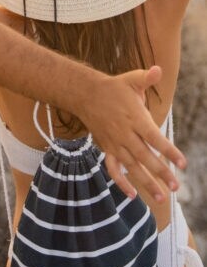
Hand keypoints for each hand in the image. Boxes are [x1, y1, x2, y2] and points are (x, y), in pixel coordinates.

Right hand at [79, 66, 184, 200]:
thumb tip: (158, 69)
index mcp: (134, 117)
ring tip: (162, 197)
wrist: (85, 94)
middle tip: (176, 186)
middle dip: (161, 172)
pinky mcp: (107, 148)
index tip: (182, 164)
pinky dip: (121, 182)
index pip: (154, 137)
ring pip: (132, 166)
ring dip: (146, 182)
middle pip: (144, 156)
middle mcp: (124, 133)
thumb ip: (146, 77)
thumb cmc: (114, 87)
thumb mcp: (131, 80)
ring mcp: (115, 143)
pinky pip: (113, 169)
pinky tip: (131, 195)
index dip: (168, 151)